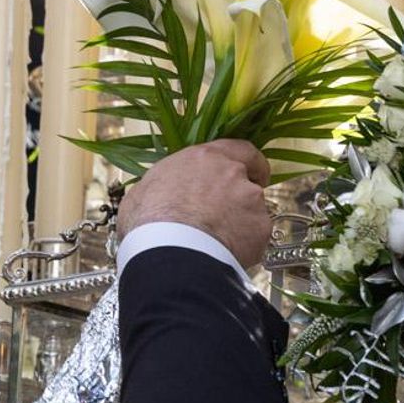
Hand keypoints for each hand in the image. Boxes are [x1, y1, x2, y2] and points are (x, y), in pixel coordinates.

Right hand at [116, 140, 272, 269]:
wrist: (170, 252)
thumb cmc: (149, 221)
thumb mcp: (144, 191)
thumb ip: (164, 185)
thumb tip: (157, 194)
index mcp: (204, 158)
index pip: (240, 149)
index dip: (248, 163)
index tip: (251, 172)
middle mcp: (232, 173)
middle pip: (248, 182)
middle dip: (240, 198)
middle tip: (225, 215)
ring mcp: (250, 200)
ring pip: (253, 211)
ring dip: (240, 223)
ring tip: (216, 242)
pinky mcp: (259, 228)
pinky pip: (255, 237)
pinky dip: (244, 245)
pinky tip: (223, 253)